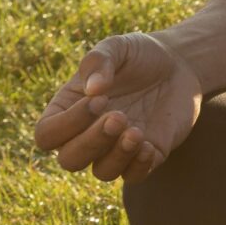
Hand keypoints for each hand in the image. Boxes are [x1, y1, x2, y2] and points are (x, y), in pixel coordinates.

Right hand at [33, 32, 205, 185]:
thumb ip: (99, 61)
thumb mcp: (117, 47)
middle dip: (92, 142)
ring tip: (136, 131)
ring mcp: (115, 148)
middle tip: (118, 116)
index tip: (100, 99)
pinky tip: (150, 146)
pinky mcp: (145, 155)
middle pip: (70, 160)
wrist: (178, 65)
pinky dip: (139, 167)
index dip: (67, 124)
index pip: (47, 134)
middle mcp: (86, 135)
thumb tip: (92, 90)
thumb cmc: (138, 56)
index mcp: (67, 111)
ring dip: (117, 157)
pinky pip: (134, 177)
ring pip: (102, 173)